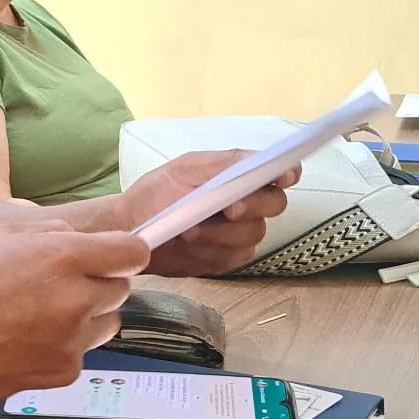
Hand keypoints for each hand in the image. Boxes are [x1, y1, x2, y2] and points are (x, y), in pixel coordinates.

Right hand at [0, 219, 150, 399]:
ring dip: (84, 316)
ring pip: (105, 324)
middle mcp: (76, 300)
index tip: (113, 255)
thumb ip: (53, 233)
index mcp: (64, 258)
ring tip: (38, 314)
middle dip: (97, 283)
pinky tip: (23, 339)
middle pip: (120, 289)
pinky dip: (61, 346)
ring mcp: (72, 342)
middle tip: (59, 284)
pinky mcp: (62, 373)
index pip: (134, 253)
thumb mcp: (2, 234)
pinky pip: (79, 354)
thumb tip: (82, 240)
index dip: (123, 252)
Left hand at [121, 151, 296, 276]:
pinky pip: (235, 256)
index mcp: (239, 175)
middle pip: (274, 204)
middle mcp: (248, 204)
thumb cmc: (156, 194)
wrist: (131, 230)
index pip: (279, 172)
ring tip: (188, 229)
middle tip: (229, 208)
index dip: (287, 173)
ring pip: (253, 233)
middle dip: (252, 205)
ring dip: (221, 232)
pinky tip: (189, 244)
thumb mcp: (183, 170)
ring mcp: (241, 233)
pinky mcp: (228, 257)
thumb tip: (254, 161)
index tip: (281, 177)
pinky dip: (210, 249)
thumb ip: (220, 165)